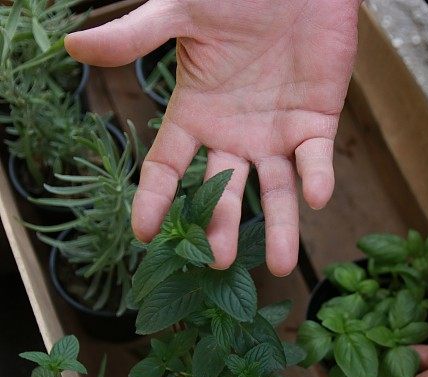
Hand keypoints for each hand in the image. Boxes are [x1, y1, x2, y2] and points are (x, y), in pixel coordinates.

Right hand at [65, 0, 360, 274]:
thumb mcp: (182, 14)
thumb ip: (136, 35)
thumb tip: (75, 46)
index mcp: (197, 113)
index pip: (169, 166)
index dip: (156, 199)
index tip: (146, 235)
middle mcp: (235, 134)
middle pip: (222, 191)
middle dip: (219, 226)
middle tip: (215, 263)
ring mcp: (276, 133)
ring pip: (275, 190)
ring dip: (278, 227)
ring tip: (279, 265)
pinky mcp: (316, 124)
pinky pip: (316, 159)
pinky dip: (317, 178)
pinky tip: (314, 198)